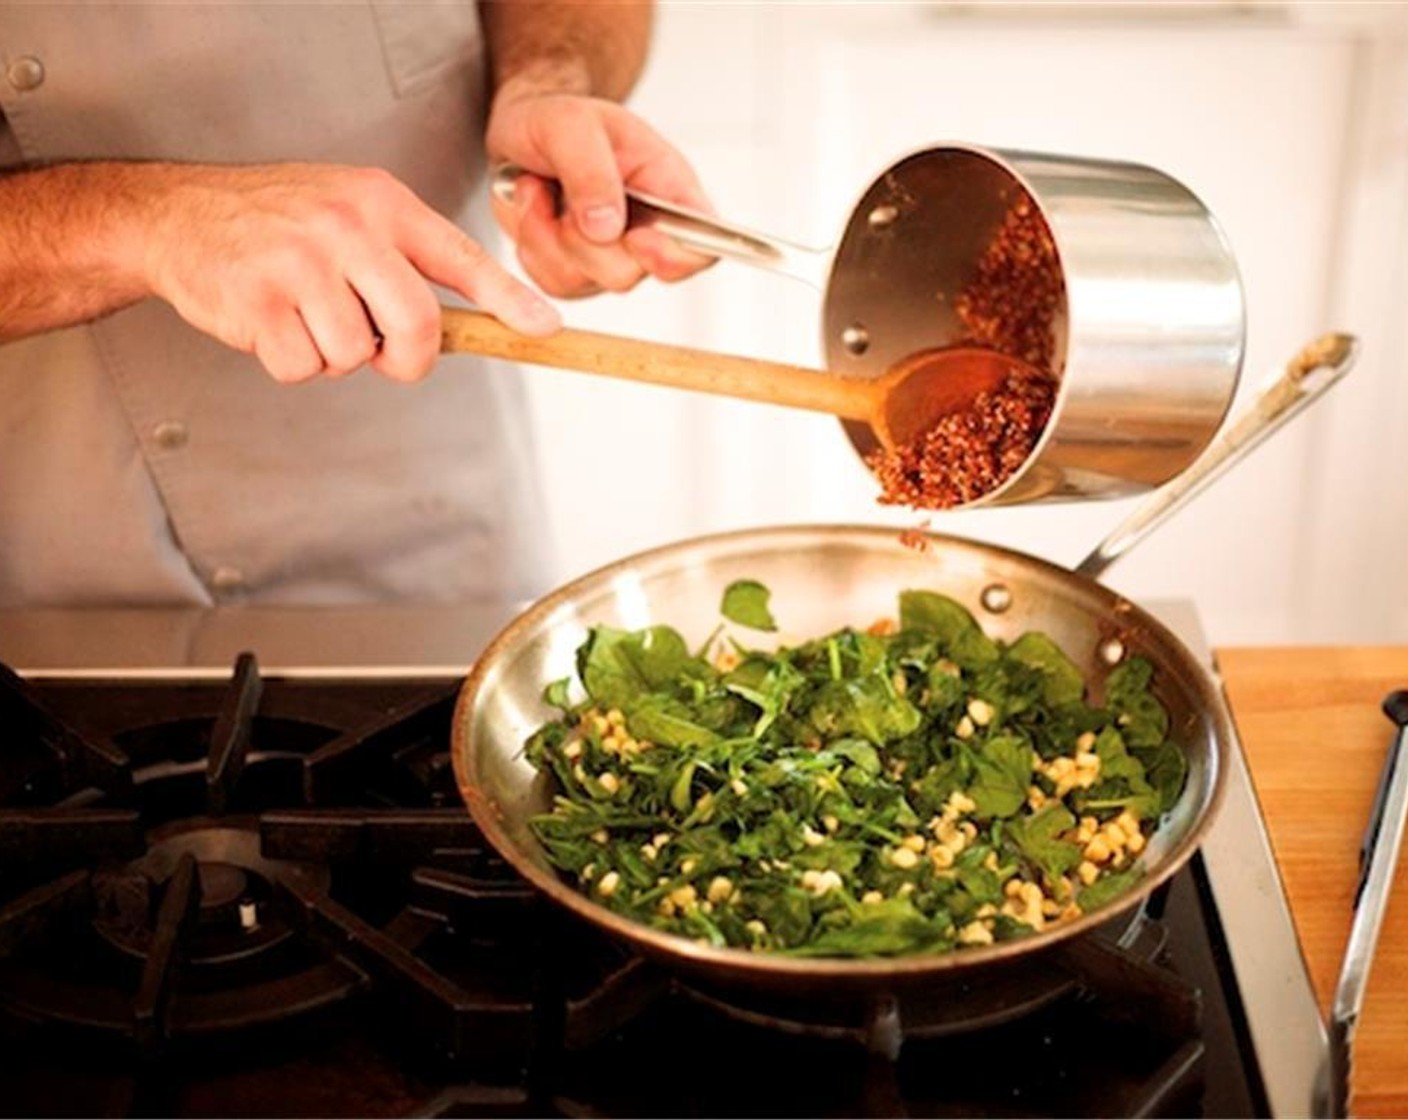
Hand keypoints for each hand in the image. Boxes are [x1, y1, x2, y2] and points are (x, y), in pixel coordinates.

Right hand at [140, 163, 560, 382]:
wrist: (179, 215)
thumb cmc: (279, 223)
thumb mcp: (351, 212)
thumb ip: (404, 259)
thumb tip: (470, 324)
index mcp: (380, 203)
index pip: (459, 257)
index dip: (507, 299)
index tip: (545, 328)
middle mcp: (345, 227)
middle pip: (416, 326)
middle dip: (407, 357)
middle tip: (383, 351)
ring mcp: (300, 263)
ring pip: (357, 355)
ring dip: (335, 354)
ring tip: (303, 312)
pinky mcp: (259, 302)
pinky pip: (305, 368)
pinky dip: (292, 362)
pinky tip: (271, 322)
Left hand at [485, 90, 713, 297]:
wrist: (523, 131)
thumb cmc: (561, 121)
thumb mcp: (572, 123)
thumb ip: (591, 171)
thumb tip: (607, 229)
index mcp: (669, 189)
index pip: (704, 243)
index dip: (676, 254)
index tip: (635, 237)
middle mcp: (648, 232)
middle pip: (629, 273)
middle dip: (581, 239)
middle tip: (560, 192)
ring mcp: (611, 258)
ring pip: (584, 281)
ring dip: (546, 236)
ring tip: (540, 191)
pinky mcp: (576, 273)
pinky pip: (552, 282)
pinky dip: (531, 246)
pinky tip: (535, 211)